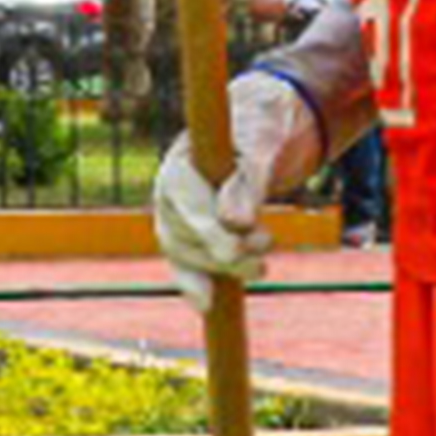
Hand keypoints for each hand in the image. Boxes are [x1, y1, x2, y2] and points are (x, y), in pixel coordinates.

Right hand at [148, 71, 318, 286]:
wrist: (256, 130)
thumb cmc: (258, 130)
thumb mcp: (261, 145)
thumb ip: (247, 181)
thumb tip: (235, 223)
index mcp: (178, 166)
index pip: (187, 205)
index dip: (210, 229)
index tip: (239, 241)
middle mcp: (168, 195)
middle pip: (186, 236)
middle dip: (226, 248)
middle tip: (266, 241)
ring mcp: (175, 219)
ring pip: (190, 256)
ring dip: (227, 266)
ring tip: (262, 261)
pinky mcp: (189, 238)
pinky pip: (185, 269)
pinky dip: (194, 287)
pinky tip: (207, 304)